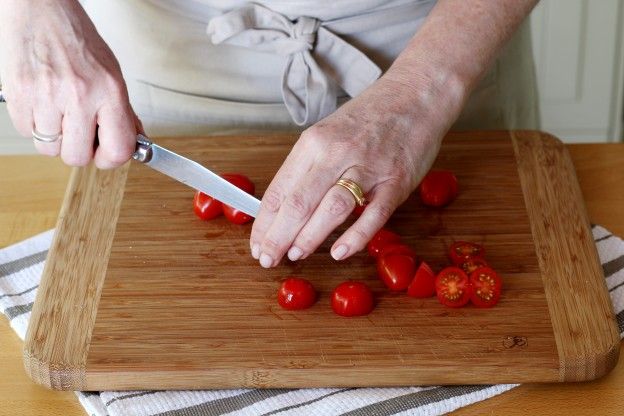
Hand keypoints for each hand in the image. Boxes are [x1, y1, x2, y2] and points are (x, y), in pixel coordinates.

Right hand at [0, 0, 138, 167]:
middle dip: (79, 148)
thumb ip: (122, 112)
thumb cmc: (77, 40)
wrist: (40, 9)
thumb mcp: (112, 74)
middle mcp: (79, 95)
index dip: (111, 159)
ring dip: (54, 137)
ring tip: (58, 111)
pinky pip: (27, 132)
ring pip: (50, 149)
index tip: (105, 153)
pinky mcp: (19, 95)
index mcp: (109, 91)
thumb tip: (133, 143)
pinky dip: (34, 123)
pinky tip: (42, 102)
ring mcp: (46, 96)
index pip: (118, 150)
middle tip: (79, 129)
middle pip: (78, 158)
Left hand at [250, 75, 458, 266]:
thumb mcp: (327, 134)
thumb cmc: (368, 118)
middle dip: (278, 237)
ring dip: (309, 237)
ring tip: (296, 256)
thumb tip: (282, 210)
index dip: (264, 223)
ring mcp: (369, 168)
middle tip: (268, 259)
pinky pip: (374, 214)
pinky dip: (356, 236)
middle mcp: (336, 153)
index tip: (257, 245)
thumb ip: (307, 169)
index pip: (280, 190)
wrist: (415, 95)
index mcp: (313, 143)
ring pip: (332, 209)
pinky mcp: (397, 180)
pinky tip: (339, 253)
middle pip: (299, 203)